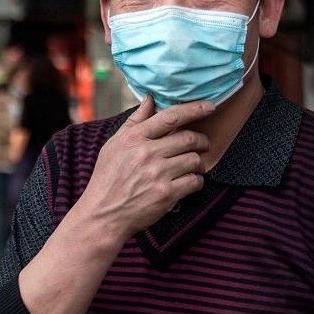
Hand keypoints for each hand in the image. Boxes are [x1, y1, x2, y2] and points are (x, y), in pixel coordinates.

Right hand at [76, 96, 214, 241]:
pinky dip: (196, 181)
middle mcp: (146, 154)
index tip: (210, 106)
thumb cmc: (107, 179)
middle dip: (201, 141)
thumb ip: (134, 121)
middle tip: (202, 144)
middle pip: (188, 138)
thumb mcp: (114, 145)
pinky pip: (195, 181)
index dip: (194, 109)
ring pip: (194, 159)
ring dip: (198, 163)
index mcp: (134, 138)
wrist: (103, 215)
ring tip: (192, 167)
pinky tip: (188, 182)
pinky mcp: (166, 194)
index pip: (170, 117)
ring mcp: (157, 174)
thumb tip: (150, 98)